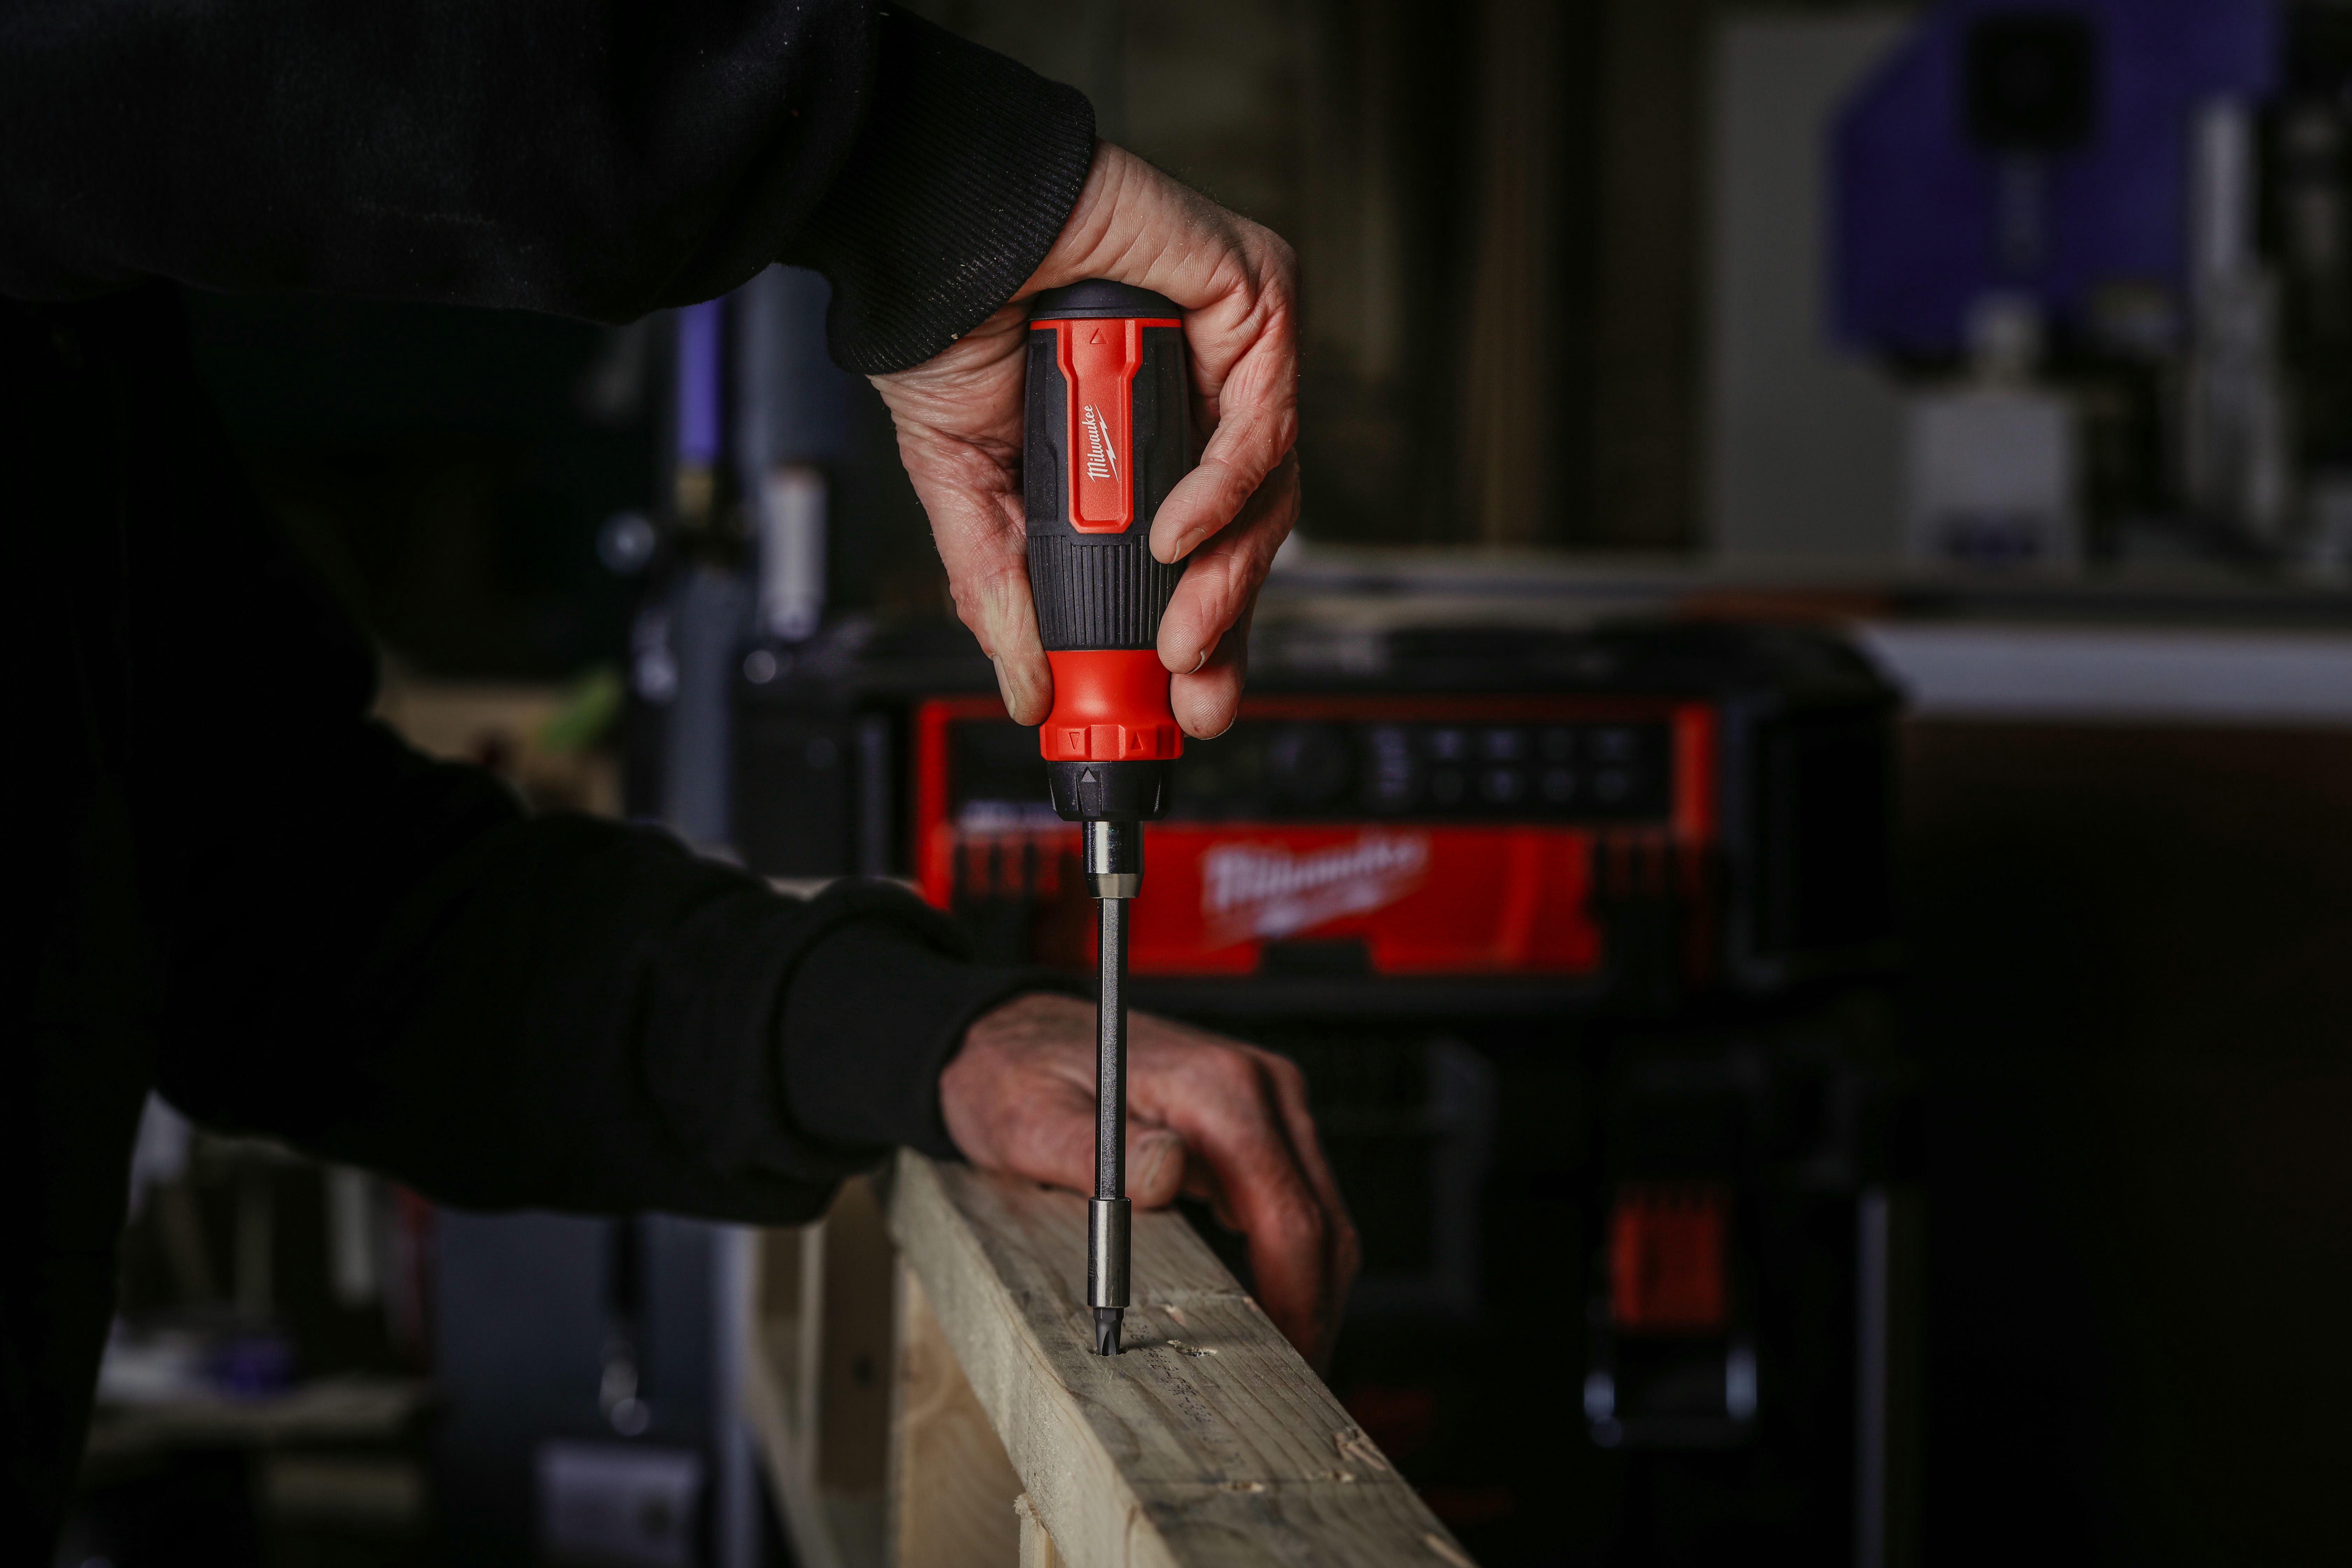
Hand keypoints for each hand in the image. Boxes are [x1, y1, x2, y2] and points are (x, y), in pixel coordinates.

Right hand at [870, 142, 1300, 739]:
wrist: (934, 228)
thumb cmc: (948, 325)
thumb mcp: (967, 490)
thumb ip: (1004, 590)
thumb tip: (1027, 690)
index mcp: (1141, 442)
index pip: (1201, 555)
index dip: (1199, 634)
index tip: (1180, 707)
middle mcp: (1199, 397)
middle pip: (1250, 534)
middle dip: (1225, 626)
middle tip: (1190, 692)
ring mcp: (1233, 349)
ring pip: (1272, 490)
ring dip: (1228, 577)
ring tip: (1182, 633)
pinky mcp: (1255, 300)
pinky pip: (1265, 420)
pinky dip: (1225, 488)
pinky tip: (1179, 532)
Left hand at [940, 993, 1358, 1367]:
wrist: (1014, 1033)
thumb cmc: (1016, 1074)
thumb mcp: (1030, 1117)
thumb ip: (1095, 1150)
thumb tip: (1166, 1174)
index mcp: (1217, 1088)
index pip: (1287, 1214)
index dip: (1293, 1302)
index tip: (1279, 1364)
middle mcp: (1259, 1085)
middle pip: (1322, 1221)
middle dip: (1313, 1311)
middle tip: (1286, 1383)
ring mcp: (1266, 1099)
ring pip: (1320, 1215)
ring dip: (1308, 1289)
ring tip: (1275, 1356)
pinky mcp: (1259, 1118)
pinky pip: (1296, 1198)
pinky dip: (1292, 1257)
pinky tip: (1263, 1303)